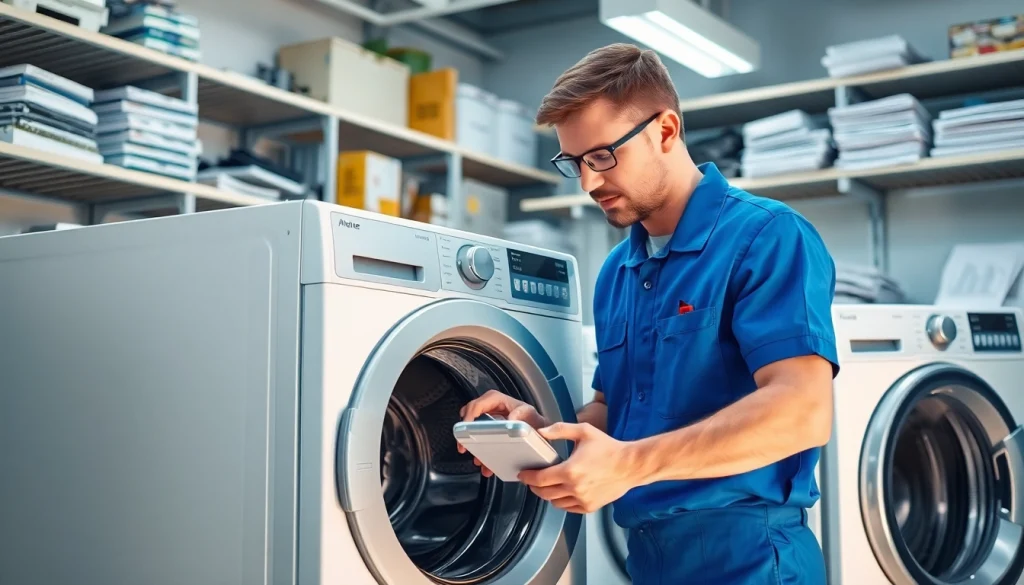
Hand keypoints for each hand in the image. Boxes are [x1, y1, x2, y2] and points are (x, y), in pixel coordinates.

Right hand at [457, 389, 551, 476]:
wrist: (544, 437)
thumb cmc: (537, 423)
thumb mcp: (532, 417)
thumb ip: (523, 414)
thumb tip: (510, 418)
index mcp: (501, 401)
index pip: (481, 402)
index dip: (471, 413)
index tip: (466, 426)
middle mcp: (494, 409)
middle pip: (472, 416)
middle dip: (466, 432)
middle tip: (464, 446)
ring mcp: (491, 421)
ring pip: (473, 430)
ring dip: (473, 446)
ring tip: (478, 460)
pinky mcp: (492, 434)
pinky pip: (480, 441)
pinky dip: (481, 454)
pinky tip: (485, 465)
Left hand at [518, 422, 636, 513]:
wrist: (630, 465)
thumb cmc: (609, 448)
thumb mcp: (584, 431)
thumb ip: (560, 430)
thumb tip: (541, 432)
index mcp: (570, 470)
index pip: (540, 479)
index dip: (528, 477)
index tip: (523, 474)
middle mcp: (575, 488)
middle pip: (544, 493)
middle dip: (534, 487)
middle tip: (531, 480)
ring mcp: (583, 500)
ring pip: (555, 503)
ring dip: (548, 495)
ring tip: (547, 485)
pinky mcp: (590, 507)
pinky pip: (568, 508)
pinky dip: (562, 502)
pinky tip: (562, 492)